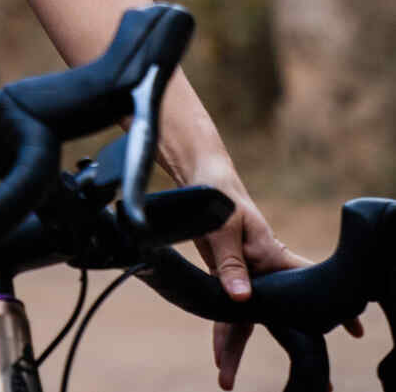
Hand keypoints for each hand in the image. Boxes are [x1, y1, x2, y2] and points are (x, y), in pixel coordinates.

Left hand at [195, 175, 363, 388]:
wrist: (202, 187)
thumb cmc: (217, 199)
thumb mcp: (222, 229)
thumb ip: (230, 263)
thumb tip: (242, 300)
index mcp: (272, 255)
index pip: (309, 280)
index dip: (333, 304)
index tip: (355, 327)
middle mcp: (264, 272)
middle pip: (283, 315)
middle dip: (301, 349)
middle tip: (323, 385)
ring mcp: (248, 278)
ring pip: (252, 321)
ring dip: (243, 351)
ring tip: (236, 384)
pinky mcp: (228, 281)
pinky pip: (230, 315)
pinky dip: (225, 336)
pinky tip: (220, 360)